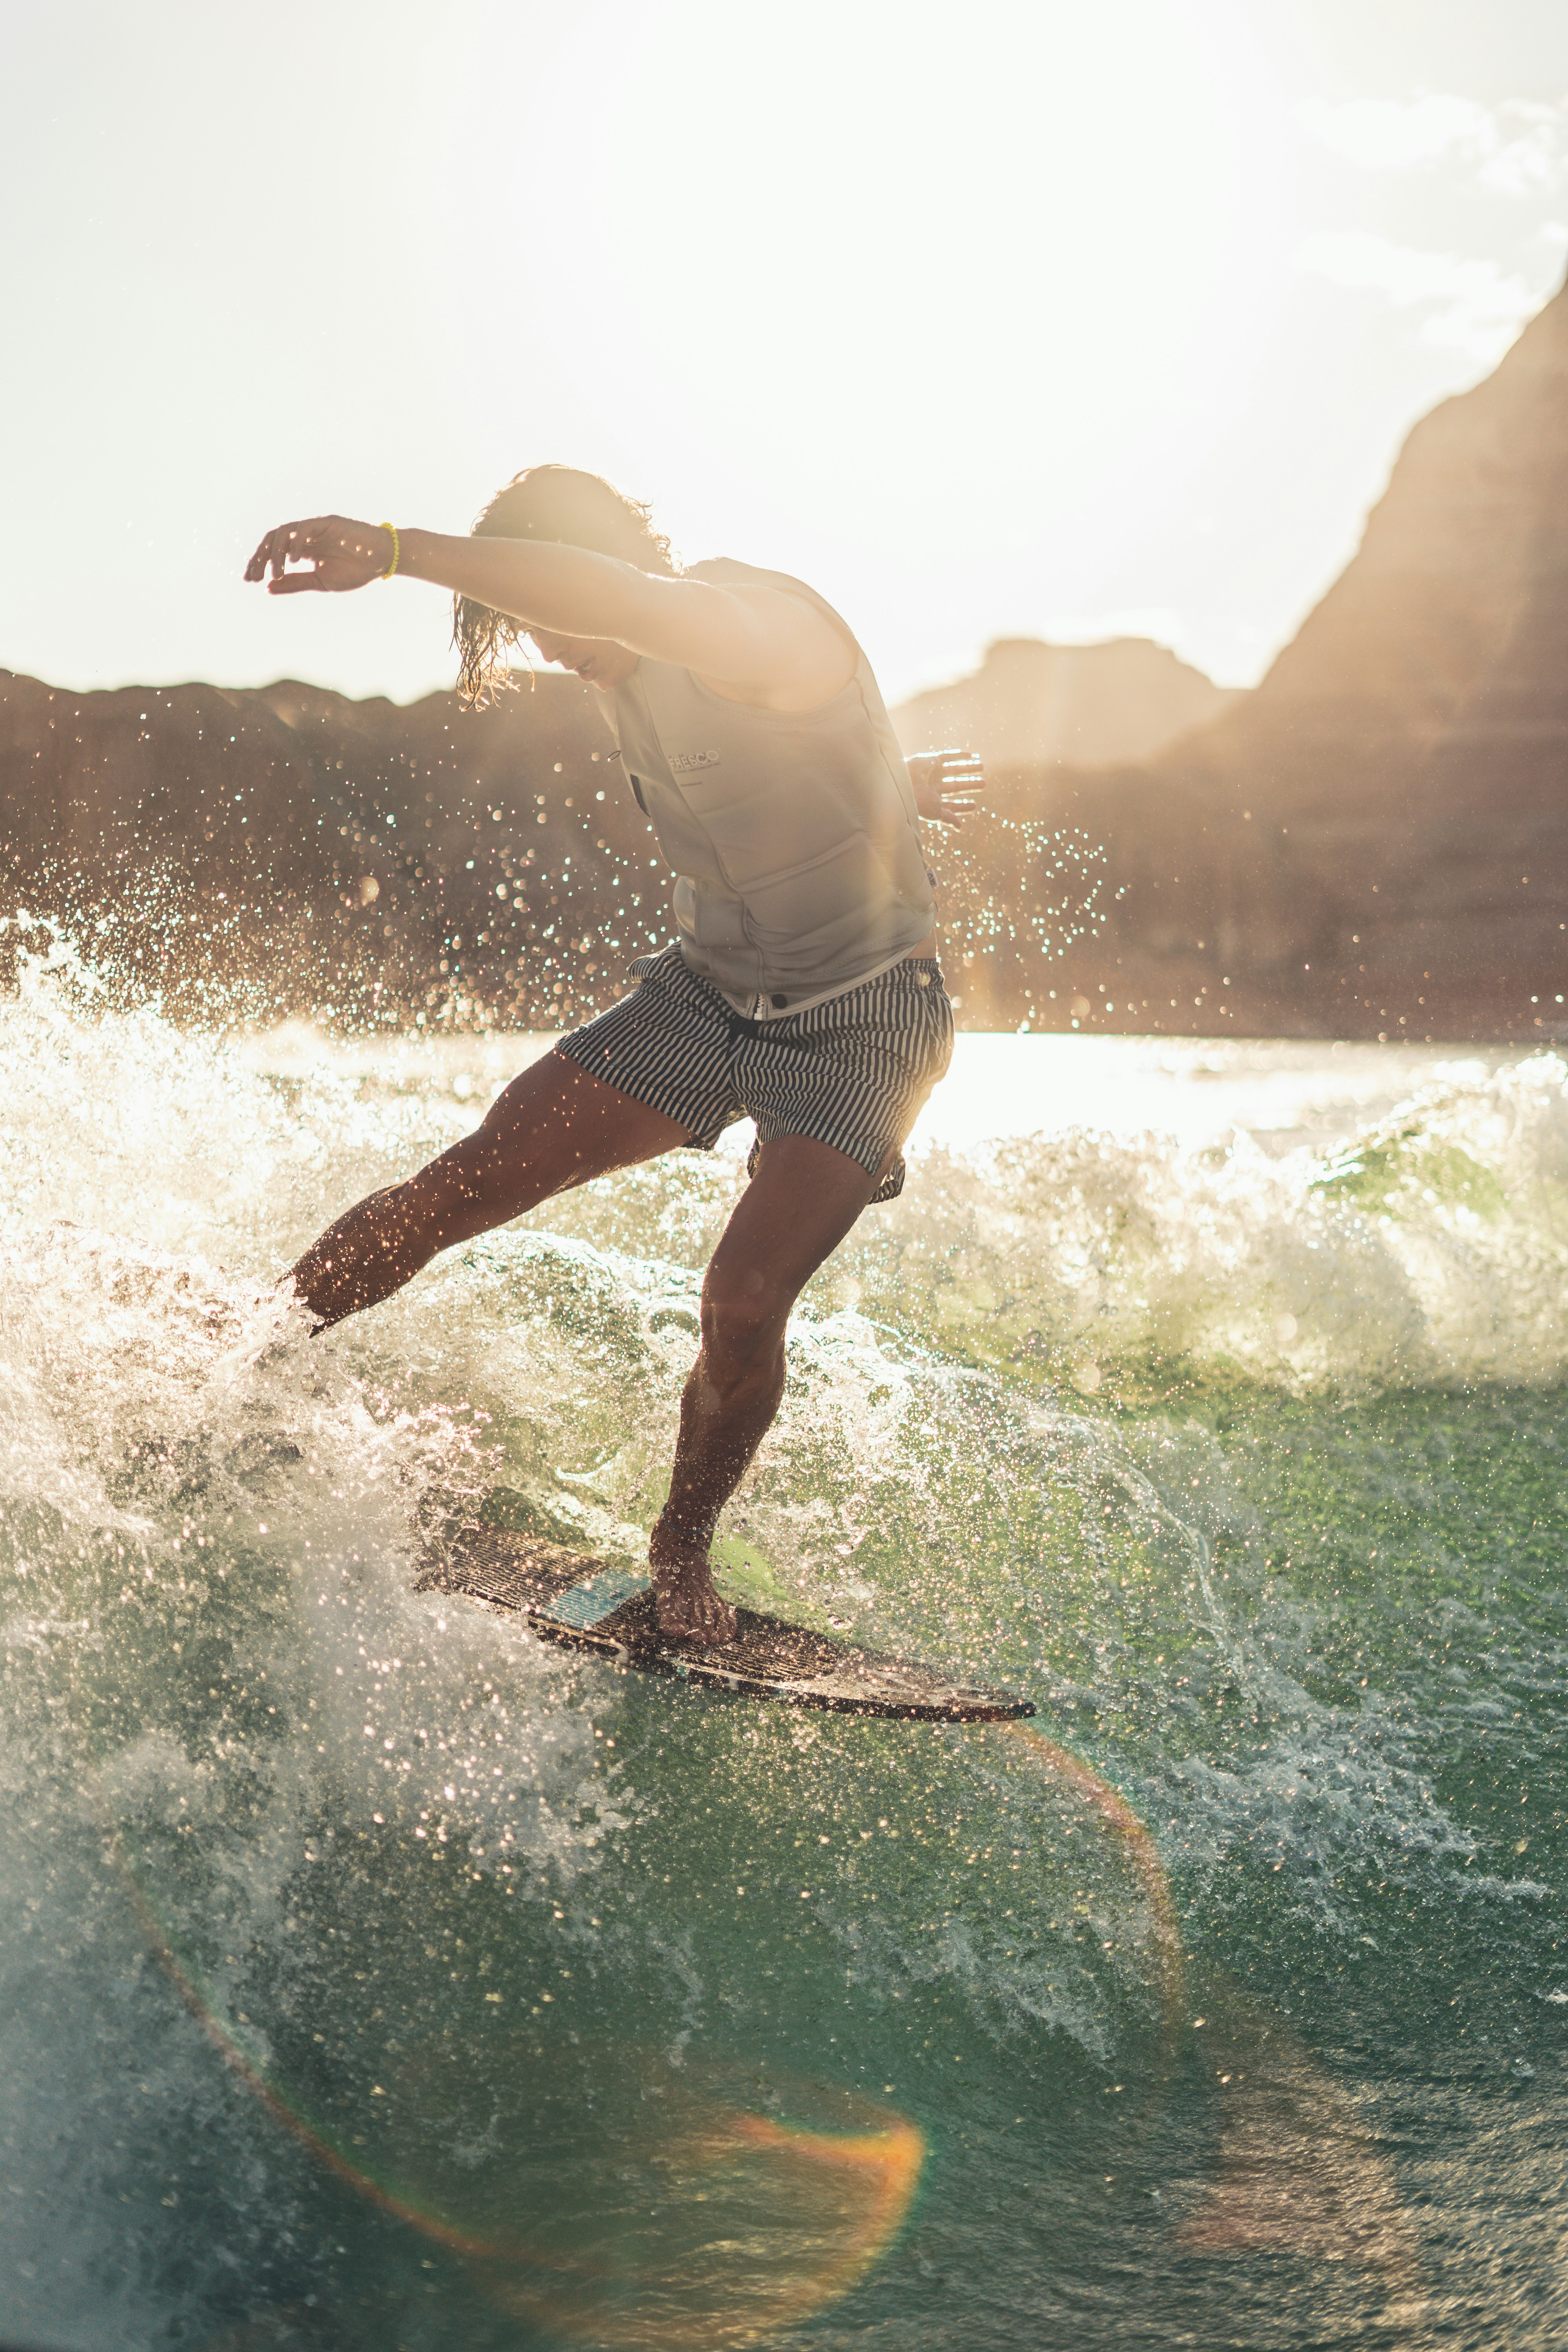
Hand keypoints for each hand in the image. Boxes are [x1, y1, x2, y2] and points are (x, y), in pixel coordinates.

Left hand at [244, 515, 391, 594]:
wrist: (381, 561)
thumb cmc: (355, 571)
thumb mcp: (321, 582)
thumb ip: (296, 583)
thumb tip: (268, 588)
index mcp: (302, 549)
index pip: (272, 552)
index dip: (259, 563)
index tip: (250, 580)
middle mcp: (304, 536)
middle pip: (272, 540)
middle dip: (260, 557)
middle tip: (253, 576)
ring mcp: (314, 528)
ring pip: (283, 532)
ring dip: (274, 551)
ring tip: (275, 571)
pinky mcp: (327, 522)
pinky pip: (304, 528)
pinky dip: (295, 543)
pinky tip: (292, 560)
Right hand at [907, 747, 984, 826]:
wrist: (904, 785)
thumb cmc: (920, 802)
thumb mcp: (936, 812)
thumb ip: (949, 818)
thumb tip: (960, 827)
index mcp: (933, 800)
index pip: (950, 804)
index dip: (962, 806)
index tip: (974, 805)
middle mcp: (933, 787)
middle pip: (955, 786)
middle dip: (969, 785)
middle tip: (984, 784)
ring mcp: (933, 773)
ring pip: (954, 770)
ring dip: (967, 769)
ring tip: (981, 767)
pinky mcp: (932, 761)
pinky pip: (947, 757)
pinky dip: (959, 756)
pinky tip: (971, 756)